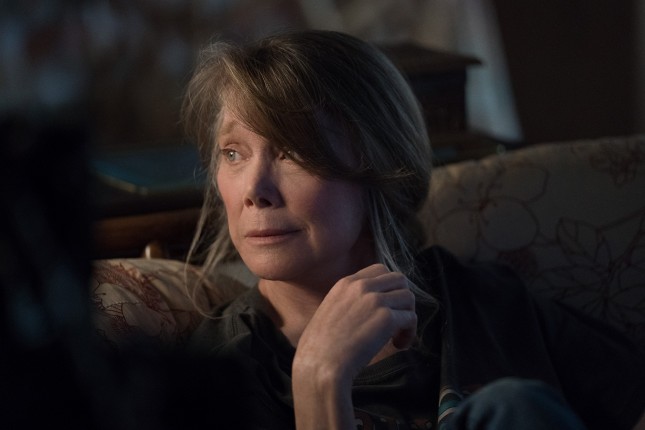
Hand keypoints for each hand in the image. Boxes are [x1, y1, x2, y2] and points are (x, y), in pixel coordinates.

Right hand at [292, 264, 416, 428]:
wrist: (319, 365)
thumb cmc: (319, 349)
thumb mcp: (329, 312)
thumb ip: (348, 303)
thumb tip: (367, 311)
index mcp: (345, 283)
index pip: (378, 271)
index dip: (387, 288)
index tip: (384, 308)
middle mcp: (361, 286)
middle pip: (398, 279)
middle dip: (402, 299)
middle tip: (396, 320)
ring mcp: (375, 300)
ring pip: (408, 297)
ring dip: (408, 316)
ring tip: (397, 336)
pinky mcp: (386, 318)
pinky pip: (411, 318)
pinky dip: (409, 333)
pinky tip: (399, 346)